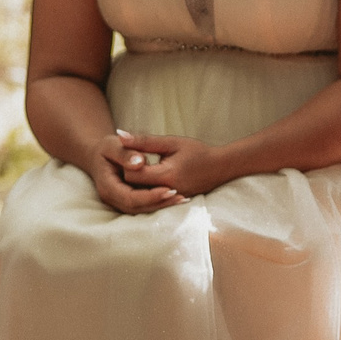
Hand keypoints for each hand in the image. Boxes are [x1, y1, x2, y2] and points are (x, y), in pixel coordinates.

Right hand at [84, 132, 184, 215]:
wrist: (100, 156)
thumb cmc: (106, 149)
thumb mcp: (112, 145)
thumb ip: (125, 153)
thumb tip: (139, 163)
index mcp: (107, 186)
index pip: (130, 198)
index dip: (150, 196)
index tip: (169, 189)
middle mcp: (112, 198)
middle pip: (137, 207)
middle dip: (159, 203)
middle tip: (181, 197)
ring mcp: (120, 201)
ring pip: (142, 209)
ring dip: (162, 205)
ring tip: (183, 199)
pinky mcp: (129, 200)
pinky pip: (145, 205)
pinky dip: (160, 202)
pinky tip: (177, 198)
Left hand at [114, 134, 230, 197]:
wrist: (221, 167)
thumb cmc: (197, 152)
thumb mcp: (170, 142)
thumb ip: (144, 141)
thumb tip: (119, 135)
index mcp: (166, 175)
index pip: (132, 174)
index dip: (126, 163)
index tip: (130, 153)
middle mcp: (167, 192)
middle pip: (134, 187)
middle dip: (130, 174)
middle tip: (131, 161)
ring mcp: (170, 200)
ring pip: (141, 196)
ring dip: (137, 184)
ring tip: (139, 170)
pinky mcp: (172, 204)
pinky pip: (151, 200)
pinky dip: (146, 189)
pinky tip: (148, 179)